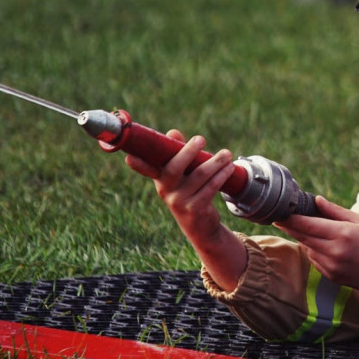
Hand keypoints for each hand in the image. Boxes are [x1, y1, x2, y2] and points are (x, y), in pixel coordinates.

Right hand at [124, 130, 245, 290]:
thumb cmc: (189, 192)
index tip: (129, 158)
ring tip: (227, 154)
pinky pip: (211, 187)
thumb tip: (173, 132)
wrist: (199, 226)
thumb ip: (177, 152)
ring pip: (199, 175)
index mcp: (160, 180)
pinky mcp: (196, 209)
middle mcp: (166, 191)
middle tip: (201, 139)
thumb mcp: (181, 175)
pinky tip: (229, 167)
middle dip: (188, 151)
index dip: (138, 164)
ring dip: (215, 162)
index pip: (147, 170)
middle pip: (174, 168)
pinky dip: (222, 175)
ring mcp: (180, 201)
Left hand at [277, 197, 358, 316]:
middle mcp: (334, 251)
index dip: (290, 218)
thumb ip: (337, 211)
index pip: (307, 224)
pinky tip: (325, 245)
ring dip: (304, 239)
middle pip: (302, 237)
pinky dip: (315, 251)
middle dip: (290, 227)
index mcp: (342, 234)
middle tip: (280, 218)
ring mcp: (332, 266)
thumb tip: (317, 200)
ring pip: (308, 248)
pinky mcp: (332, 277)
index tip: (279, 212)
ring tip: (310, 229)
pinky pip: (315, 260)